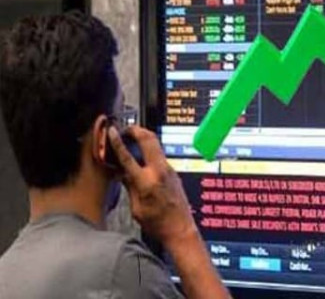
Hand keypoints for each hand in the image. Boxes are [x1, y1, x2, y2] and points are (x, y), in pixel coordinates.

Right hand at [108, 126, 196, 246]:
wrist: (181, 228)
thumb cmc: (158, 223)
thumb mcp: (136, 208)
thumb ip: (129, 187)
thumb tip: (122, 172)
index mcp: (146, 182)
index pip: (127, 156)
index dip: (117, 141)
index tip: (111, 131)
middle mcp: (159, 171)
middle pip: (148, 138)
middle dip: (136, 129)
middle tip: (125, 128)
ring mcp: (169, 170)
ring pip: (156, 144)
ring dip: (143, 137)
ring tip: (132, 138)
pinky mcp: (173, 172)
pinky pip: (159, 154)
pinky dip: (149, 149)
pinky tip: (141, 155)